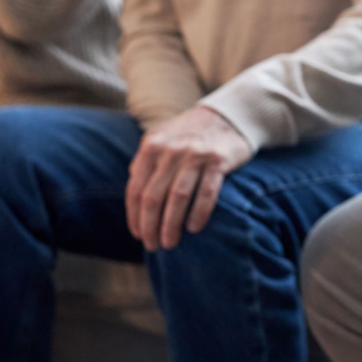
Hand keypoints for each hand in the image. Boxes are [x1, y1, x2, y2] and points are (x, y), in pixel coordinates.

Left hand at [126, 105, 252, 251]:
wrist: (228, 116)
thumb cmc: (190, 136)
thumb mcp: (162, 140)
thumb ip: (145, 164)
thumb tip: (134, 200)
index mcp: (151, 146)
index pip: (136, 189)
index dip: (135, 216)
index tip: (138, 235)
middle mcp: (171, 149)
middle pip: (153, 196)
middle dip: (150, 226)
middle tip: (153, 246)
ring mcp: (195, 154)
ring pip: (177, 197)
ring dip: (171, 225)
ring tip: (170, 243)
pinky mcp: (218, 160)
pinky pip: (206, 193)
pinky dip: (198, 214)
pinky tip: (194, 228)